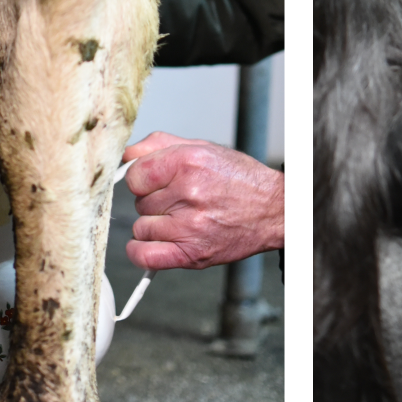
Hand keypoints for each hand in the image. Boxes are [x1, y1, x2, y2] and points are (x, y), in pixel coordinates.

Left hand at [119, 132, 284, 270]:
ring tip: (180, 219)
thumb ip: (158, 145)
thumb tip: (126, 154)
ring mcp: (190, 225)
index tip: (154, 183)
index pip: (134, 175)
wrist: (275, 210)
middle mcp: (188, 192)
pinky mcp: (193, 253)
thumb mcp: (202, 148)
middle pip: (139, 202)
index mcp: (188, 162)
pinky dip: (140, 252)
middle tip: (179, 201)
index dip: (142, 179)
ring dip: (154, 226)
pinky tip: (151, 243)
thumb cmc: (239, 179)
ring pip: (141, 227)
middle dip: (153, 201)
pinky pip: (145, 256)